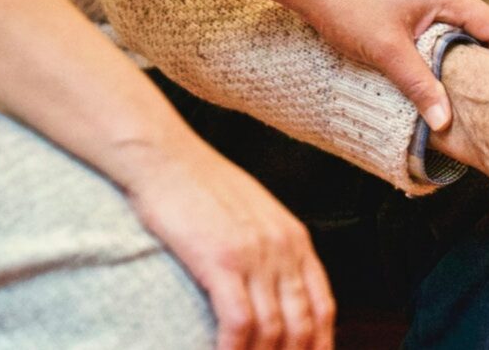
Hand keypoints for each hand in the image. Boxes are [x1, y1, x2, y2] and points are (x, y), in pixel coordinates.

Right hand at [125, 139, 334, 349]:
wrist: (165, 157)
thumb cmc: (200, 185)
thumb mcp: (252, 213)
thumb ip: (270, 247)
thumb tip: (273, 286)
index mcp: (294, 239)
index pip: (323, 306)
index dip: (320, 344)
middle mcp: (283, 249)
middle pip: (303, 325)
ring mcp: (255, 255)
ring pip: (274, 330)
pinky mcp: (222, 260)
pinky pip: (239, 322)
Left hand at [297, 0, 488, 131]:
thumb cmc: (346, 5)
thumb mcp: (386, 51)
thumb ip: (419, 85)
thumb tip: (445, 121)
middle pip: (481, 28)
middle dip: (487, 62)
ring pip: (458, 28)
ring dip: (462, 57)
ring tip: (464, 92)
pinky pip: (438, 25)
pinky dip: (442, 48)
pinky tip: (433, 72)